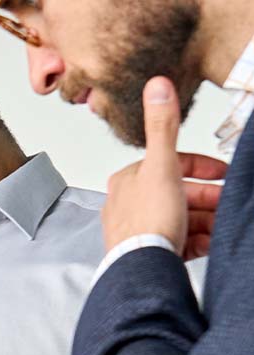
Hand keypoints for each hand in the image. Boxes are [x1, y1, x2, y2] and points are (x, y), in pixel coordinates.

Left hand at [103, 76, 227, 259]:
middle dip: (208, 198)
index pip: (171, 165)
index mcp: (128, 180)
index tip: (222, 173)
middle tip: (226, 203)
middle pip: (179, 194)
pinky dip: (196, 241)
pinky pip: (177, 242)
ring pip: (181, 218)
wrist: (141, 267)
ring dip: (206, 220)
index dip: (202, 167)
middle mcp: (128, 205)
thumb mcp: (162, 166)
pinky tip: (207, 243)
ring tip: (220, 225)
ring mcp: (137, 230)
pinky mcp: (146, 253)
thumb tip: (156, 86)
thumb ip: (162, 127)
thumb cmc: (149, 220)